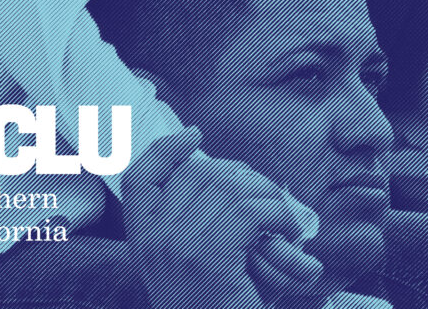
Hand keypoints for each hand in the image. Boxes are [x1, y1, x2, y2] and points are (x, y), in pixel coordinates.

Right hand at [122, 128, 322, 308]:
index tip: (195, 135)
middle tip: (269, 199)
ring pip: (231, 186)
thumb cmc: (216, 303)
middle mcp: (152, 239)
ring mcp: (177, 246)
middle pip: (199, 172)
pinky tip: (289, 232)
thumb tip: (210, 161)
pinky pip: (250, 210)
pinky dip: (279, 215)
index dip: (166, 149)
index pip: (139, 176)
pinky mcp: (209, 257)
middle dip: (244, 176)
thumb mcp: (189, 258)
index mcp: (141, 238)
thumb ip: (189, 216)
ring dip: (269, 196)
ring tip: (283, 218)